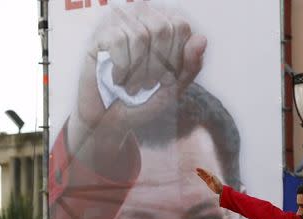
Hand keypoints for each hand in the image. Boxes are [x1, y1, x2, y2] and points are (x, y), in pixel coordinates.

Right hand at [68, 3, 206, 156]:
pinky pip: (117, 41)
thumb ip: (191, 65)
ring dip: (138, 72)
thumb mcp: (175, 87)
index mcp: (166, 23)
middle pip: (161, 29)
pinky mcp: (100, 33)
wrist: (112, 119)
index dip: (176, 58)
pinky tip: (117, 79)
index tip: (166, 80)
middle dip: (157, 66)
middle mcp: (143, 15)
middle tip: (148, 85)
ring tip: (132, 87)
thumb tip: (202, 39)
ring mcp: (120, 21)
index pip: (180, 27)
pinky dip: (121, 69)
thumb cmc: (144, 101)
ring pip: (140, 37)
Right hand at [196, 168, 222, 193]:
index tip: (200, 169)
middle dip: (201, 170)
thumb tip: (211, 176)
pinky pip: (203, 178)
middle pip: (205, 173)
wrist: (220, 190)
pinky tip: (198, 174)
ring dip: (201, 173)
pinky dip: (201, 176)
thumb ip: (214, 180)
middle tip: (197, 168)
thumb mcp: (217, 184)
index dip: (203, 171)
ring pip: (204, 175)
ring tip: (196, 170)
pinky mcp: (208, 182)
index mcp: (213, 176)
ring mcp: (209, 179)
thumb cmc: (219, 187)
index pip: (207, 173)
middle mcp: (210, 177)